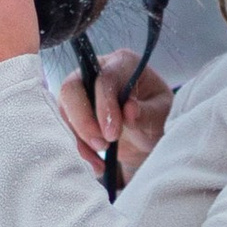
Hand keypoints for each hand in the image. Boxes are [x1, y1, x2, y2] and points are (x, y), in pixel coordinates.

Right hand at [58, 49, 171, 182]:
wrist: (148, 134)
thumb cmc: (158, 117)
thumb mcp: (161, 114)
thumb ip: (147, 111)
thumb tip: (129, 110)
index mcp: (123, 64)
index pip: (104, 79)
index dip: (104, 107)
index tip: (112, 135)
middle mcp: (97, 71)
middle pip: (72, 88)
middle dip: (83, 121)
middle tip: (101, 146)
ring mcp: (82, 89)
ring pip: (65, 108)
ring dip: (79, 137)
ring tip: (100, 159)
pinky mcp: (74, 109)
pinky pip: (66, 126)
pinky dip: (78, 146)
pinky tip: (95, 162)